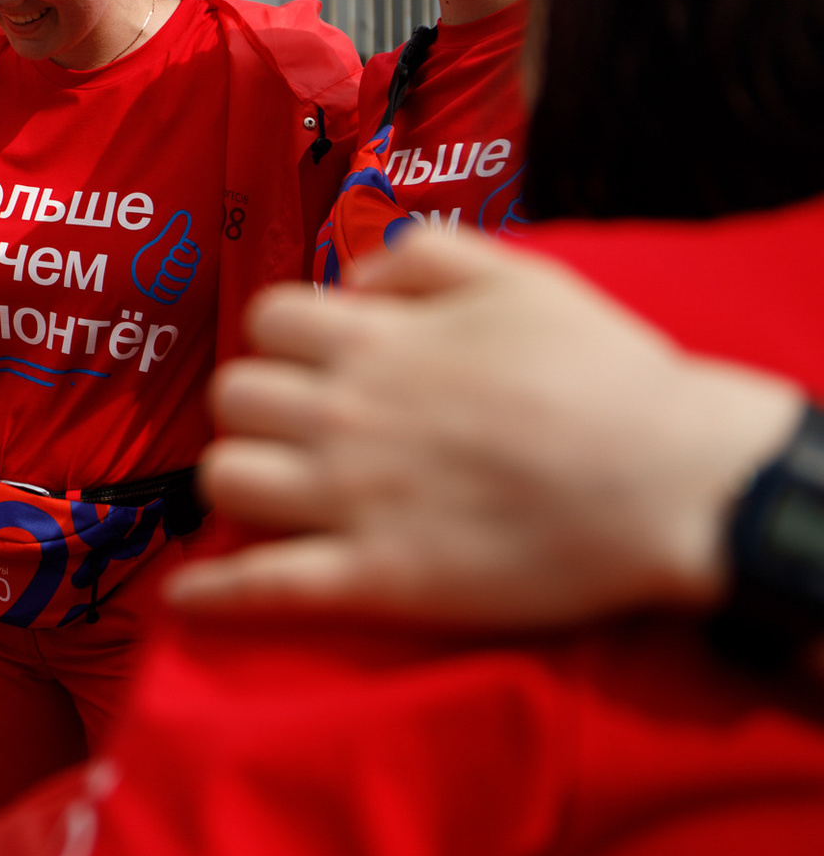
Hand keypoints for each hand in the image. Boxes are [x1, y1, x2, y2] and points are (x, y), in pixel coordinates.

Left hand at [166, 232, 805, 627]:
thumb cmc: (603, 375)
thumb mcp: (518, 275)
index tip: (312, 360)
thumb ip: (422, 258)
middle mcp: (348, 413)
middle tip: (294, 427)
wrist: (671, 482)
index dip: (283, 336)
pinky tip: (184, 598)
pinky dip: (216, 593)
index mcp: (378, 339)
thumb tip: (352, 279)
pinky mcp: (377, 577)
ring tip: (270, 491)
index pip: (267, 318)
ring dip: (238, 482)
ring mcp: (355, 498)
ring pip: (228, 480)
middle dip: (255, 406)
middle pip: (234, 396)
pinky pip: (266, 586)